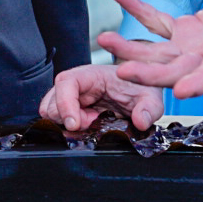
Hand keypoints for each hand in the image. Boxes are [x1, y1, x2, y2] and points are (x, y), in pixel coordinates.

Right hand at [39, 64, 164, 131]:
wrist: (138, 88)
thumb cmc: (140, 87)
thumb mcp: (151, 97)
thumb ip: (149, 108)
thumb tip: (140, 121)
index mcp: (91, 74)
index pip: (65, 82)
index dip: (64, 103)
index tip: (75, 124)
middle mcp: (76, 83)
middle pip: (52, 101)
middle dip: (68, 119)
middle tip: (92, 124)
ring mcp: (71, 96)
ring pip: (51, 112)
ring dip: (68, 124)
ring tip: (91, 124)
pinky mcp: (71, 108)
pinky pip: (58, 120)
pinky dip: (68, 127)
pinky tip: (88, 126)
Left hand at [100, 0, 202, 98]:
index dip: (199, 81)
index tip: (180, 91)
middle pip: (177, 70)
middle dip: (150, 73)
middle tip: (122, 73)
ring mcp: (196, 44)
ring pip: (159, 52)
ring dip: (132, 48)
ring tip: (104, 40)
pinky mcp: (186, 30)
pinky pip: (157, 22)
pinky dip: (139, 11)